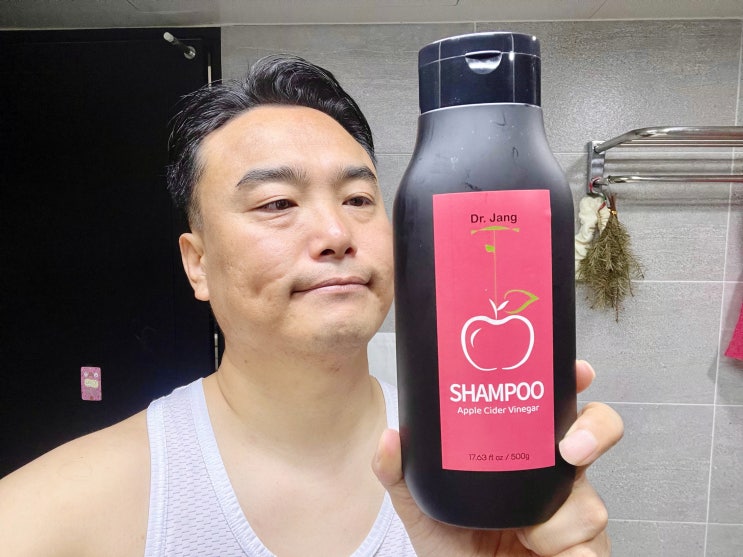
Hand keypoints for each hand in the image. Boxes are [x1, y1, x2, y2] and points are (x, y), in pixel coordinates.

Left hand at [372, 360, 623, 555]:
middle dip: (595, 431)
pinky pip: (591, 545)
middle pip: (595, 433)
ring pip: (590, 498)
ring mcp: (571, 513)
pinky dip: (565, 549)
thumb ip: (400, 472)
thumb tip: (389, 437)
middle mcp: (552, 476)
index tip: (576, 373)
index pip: (553, 406)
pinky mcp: (583, 550)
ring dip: (555, 520)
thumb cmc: (451, 547)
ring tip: (523, 535)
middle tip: (569, 449)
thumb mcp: (420, 506)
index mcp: (522, 452)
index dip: (570, 382)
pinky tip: (539, 552)